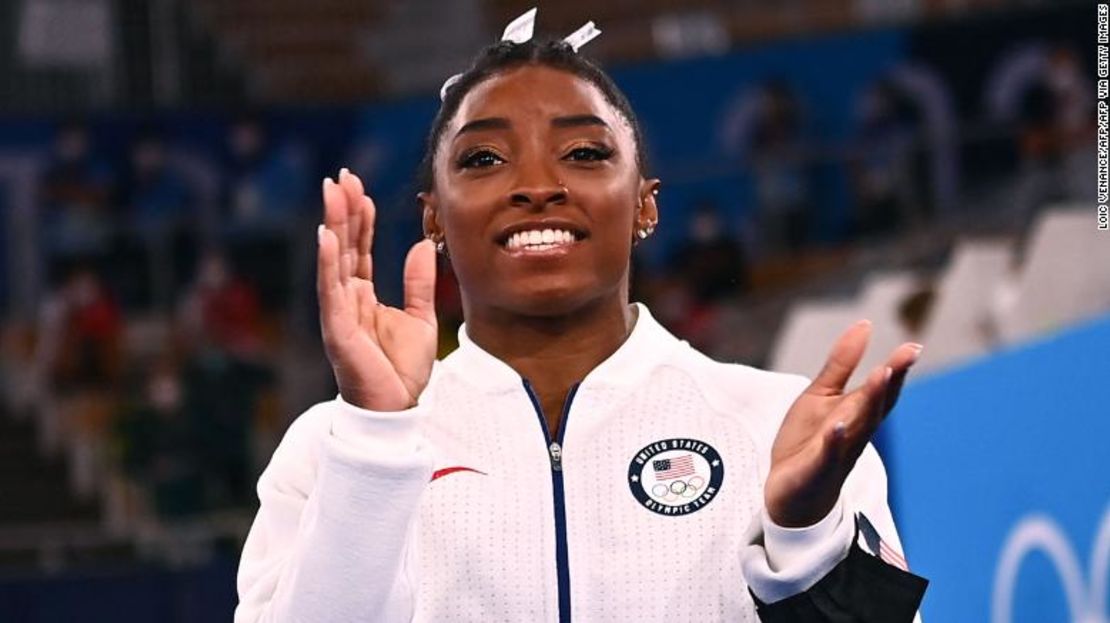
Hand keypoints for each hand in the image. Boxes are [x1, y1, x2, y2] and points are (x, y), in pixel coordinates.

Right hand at [317, 168, 436, 410]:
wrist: (398, 409)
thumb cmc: (403, 370)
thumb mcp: (422, 318)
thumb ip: (420, 282)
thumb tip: (421, 245)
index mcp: (363, 296)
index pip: (359, 248)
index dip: (360, 217)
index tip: (359, 186)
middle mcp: (346, 299)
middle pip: (342, 246)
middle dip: (342, 210)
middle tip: (341, 175)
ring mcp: (338, 313)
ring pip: (334, 261)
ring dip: (332, 225)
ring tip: (332, 192)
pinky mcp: (337, 330)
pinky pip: (330, 291)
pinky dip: (327, 263)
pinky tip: (326, 236)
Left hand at [764, 320, 921, 526]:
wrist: (789, 493)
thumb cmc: (809, 442)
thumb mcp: (821, 395)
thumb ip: (841, 363)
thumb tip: (865, 324)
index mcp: (856, 413)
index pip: (882, 390)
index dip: (897, 370)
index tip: (913, 347)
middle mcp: (854, 433)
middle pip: (876, 405)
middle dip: (891, 381)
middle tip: (907, 355)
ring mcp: (837, 452)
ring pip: (858, 427)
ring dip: (871, 402)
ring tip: (881, 374)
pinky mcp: (816, 469)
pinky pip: (828, 455)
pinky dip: (834, 441)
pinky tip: (838, 425)